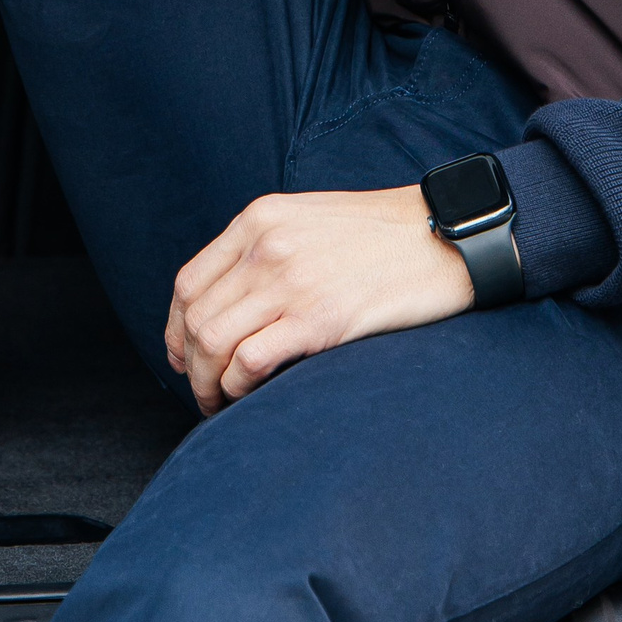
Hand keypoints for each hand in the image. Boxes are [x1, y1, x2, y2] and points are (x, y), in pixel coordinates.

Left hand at [165, 185, 474, 412]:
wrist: (445, 236)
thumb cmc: (387, 234)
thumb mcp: (312, 219)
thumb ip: (268, 247)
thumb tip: (234, 302)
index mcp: (260, 218)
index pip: (189, 282)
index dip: (176, 329)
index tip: (184, 356)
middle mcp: (266, 245)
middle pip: (195, 317)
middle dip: (191, 366)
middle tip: (205, 391)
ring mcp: (290, 280)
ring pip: (212, 342)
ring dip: (208, 384)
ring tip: (222, 402)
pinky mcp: (318, 318)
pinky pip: (249, 361)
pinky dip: (237, 387)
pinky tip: (248, 397)